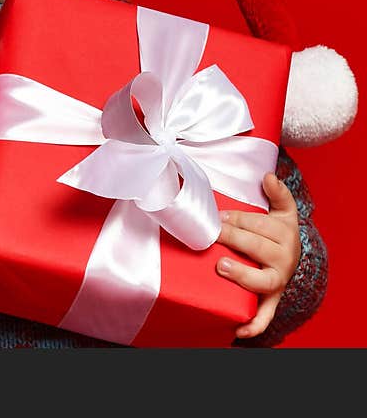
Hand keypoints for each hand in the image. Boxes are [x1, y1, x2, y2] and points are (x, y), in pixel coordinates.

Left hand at [215, 172, 299, 338]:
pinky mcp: (271, 299)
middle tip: (211, 234)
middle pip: (254, 246)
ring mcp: (277, 280)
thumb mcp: (283, 211)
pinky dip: (254, 324)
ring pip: (261, 279)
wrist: (295, 260)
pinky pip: (265, 315)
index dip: (235, 218)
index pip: (256, 224)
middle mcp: (283, 258)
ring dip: (241, 275)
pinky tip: (238, 330)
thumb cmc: (278, 232)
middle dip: (231, 237)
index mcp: (283, 233)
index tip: (217, 216)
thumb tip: (269, 176)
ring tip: (220, 266)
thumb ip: (278, 193)